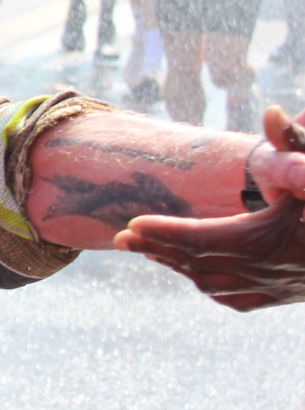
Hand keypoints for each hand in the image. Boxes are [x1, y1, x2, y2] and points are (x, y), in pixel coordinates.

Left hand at [116, 106, 304, 309]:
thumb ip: (294, 144)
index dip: (163, 233)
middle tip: (122, 237)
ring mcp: (278, 287)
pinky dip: (211, 287)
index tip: (130, 225)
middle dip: (157, 248)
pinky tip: (196, 275)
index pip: (201, 238)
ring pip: (213, 284)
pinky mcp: (287, 297)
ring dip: (179, 266)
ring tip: (148, 249)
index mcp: (269, 238)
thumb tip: (273, 110)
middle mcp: (268, 268)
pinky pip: (236, 299)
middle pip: (197, 261)